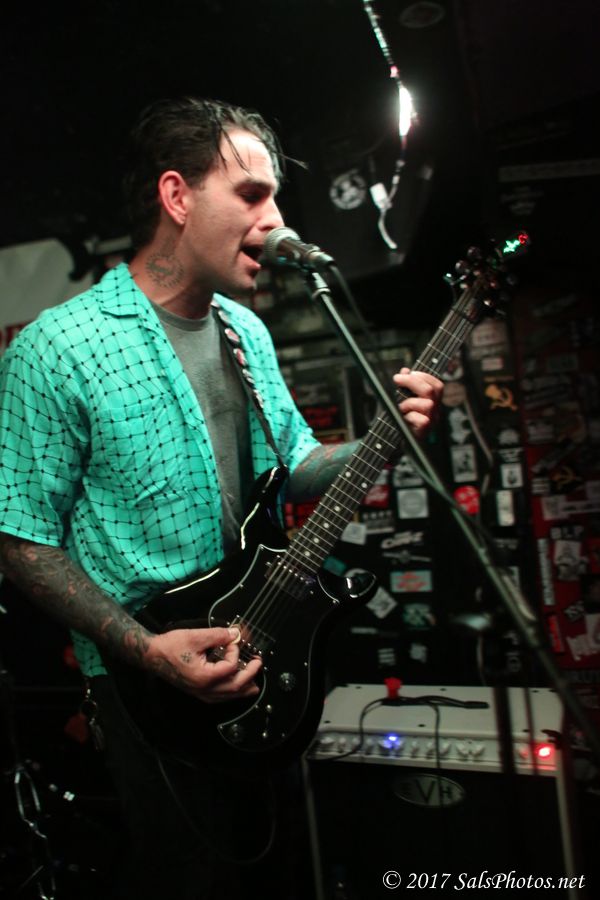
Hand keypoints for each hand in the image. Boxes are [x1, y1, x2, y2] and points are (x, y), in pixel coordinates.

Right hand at [145, 626, 261, 703]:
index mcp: (204, 676)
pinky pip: (219, 697)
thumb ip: (218, 635)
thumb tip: (234, 634)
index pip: (230, 667)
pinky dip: (231, 693)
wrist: (152, 656)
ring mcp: (200, 693)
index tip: (232, 640)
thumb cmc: (170, 647)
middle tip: (258, 663)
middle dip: (250, 675)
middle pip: (234, 687)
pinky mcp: (197, 692)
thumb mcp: (196, 636)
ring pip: (228, 696)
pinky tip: (235, 689)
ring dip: (243, 688)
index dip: (235, 651)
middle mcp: (204, 689)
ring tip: (254, 683)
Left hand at [393, 367, 442, 438]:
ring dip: (408, 403)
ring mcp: (431, 423)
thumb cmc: (396, 420)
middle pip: (432, 390)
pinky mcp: (425, 432)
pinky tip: (403, 420)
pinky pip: (422, 420)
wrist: (391, 442)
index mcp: (432, 403)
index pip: (438, 385)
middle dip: (412, 381)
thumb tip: (405, 371)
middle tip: (397, 379)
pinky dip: (409, 417)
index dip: (424, 376)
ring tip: (400, 408)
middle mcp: (435, 412)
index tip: (408, 373)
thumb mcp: (398, 399)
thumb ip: (404, 386)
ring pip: (427, 404)